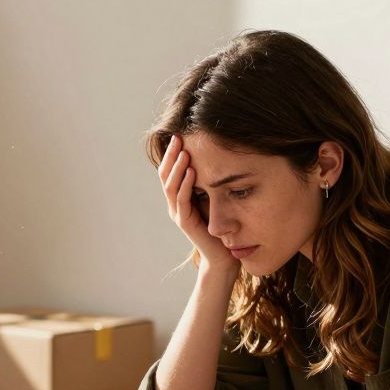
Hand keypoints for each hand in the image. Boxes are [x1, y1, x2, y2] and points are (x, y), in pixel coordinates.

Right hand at [157, 134, 236, 271]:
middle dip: (170, 155)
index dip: (171, 153)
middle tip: (178, 136)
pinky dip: (186, 184)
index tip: (179, 134)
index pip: (169, 171)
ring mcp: (178, 213)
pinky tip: (191, 170)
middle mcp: (175, 204)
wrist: (224, 255)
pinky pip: (182, 200)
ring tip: (183, 150)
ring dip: (176, 167)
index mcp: (179, 197)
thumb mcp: (214, 197)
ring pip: (170, 186)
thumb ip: (209, 181)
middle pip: (165, 175)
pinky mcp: (185, 222)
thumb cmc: (222, 226)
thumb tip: (217, 156)